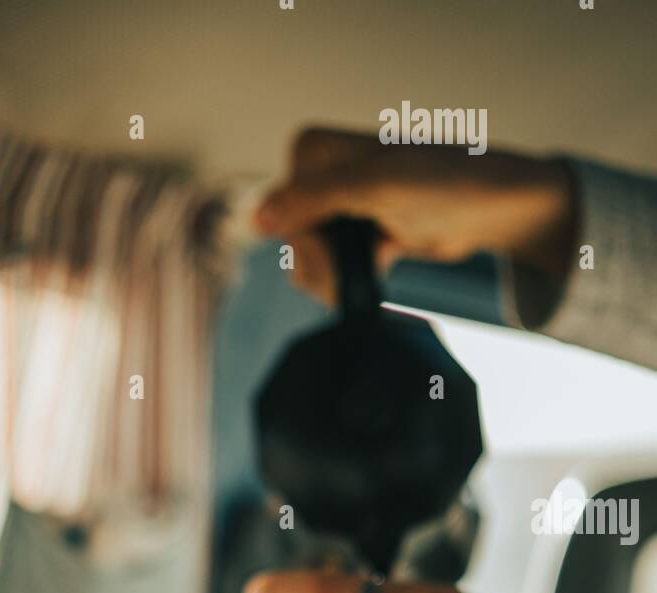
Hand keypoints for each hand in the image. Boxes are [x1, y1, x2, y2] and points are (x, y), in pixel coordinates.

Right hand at [255, 127, 575, 304]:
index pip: (280, 212)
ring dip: (333, 278)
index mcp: (315, 151)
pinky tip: (374, 273)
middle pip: (292, 239)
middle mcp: (322, 174)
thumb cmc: (445, 184)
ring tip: (369, 273)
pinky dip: (347, 280)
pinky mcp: (359, 233)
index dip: (305, 243)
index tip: (337, 257)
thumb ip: (313, 198)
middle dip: (321, 266)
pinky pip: (331, 268)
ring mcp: (339, 206)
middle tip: (356, 275)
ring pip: (308, 258)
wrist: (496, 208)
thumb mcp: (375, 185)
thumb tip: (257, 219)